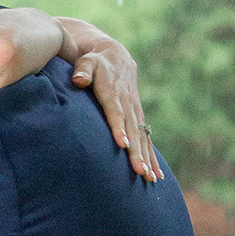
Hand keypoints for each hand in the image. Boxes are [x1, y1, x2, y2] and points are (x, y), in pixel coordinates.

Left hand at [55, 23, 160, 180]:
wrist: (116, 57)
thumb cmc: (96, 62)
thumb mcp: (87, 61)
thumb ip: (82, 70)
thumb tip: (78, 79)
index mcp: (114, 93)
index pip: (116, 112)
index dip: (119, 127)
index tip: (122, 144)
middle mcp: (128, 104)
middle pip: (133, 131)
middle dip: (137, 153)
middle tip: (140, 172)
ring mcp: (136, 113)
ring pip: (143, 138)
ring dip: (147, 159)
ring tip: (149, 178)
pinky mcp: (139, 119)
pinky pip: (147, 140)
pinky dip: (152, 157)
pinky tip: (156, 176)